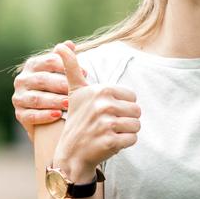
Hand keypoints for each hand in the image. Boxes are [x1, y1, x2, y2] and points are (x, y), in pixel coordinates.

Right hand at [12, 43, 75, 139]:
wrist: (47, 111)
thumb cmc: (58, 86)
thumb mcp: (61, 71)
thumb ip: (65, 58)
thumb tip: (70, 44)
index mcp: (33, 65)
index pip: (49, 61)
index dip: (67, 66)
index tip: (85, 72)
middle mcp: (22, 80)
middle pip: (42, 80)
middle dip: (61, 85)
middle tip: (77, 90)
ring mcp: (19, 97)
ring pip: (36, 98)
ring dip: (54, 101)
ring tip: (70, 104)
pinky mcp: (19, 114)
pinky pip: (31, 115)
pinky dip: (44, 115)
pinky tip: (57, 115)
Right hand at [52, 42, 140, 181]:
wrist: (70, 153)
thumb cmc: (78, 120)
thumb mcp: (75, 92)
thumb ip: (72, 68)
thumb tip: (62, 44)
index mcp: (100, 90)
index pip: (132, 97)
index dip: (122, 106)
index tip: (105, 112)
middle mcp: (103, 105)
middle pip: (137, 111)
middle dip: (126, 120)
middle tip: (107, 125)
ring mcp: (106, 124)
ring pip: (137, 125)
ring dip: (126, 132)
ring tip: (109, 133)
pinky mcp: (110, 141)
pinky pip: (133, 139)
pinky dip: (125, 143)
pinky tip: (109, 143)